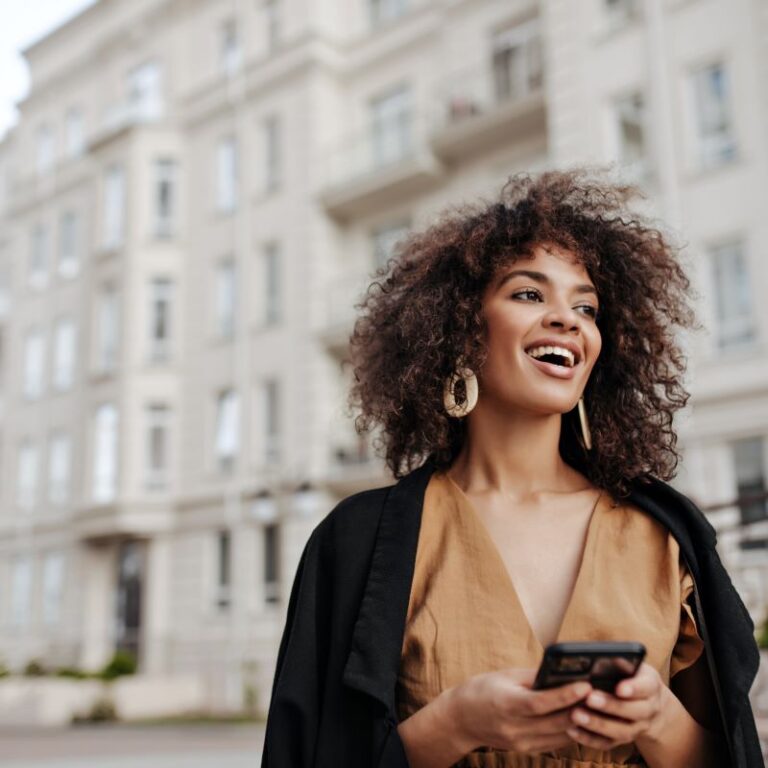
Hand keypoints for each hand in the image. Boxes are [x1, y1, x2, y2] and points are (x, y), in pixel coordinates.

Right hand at [450, 668, 592, 754]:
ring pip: (560, 735)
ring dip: (580, 721)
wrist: (462, 718)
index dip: (565, 695)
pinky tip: (582, 718)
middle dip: (581, 709)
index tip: (585, 685)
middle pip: (555, 722)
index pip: (540, 703)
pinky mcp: (527, 750)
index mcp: (506, 705)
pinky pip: (555, 742)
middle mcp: (514, 728)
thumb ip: (534, 678)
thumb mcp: (505, 677)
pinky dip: (570, 730)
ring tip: (598, 705)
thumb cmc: (484, 689)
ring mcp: (521, 743)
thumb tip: (563, 674)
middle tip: (602, 694)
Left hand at [566, 662, 667, 750]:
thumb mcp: (634, 665)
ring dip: (597, 724)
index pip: (645, 687)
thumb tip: (601, 654)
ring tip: (576, 714)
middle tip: (589, 698)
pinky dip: (589, 738)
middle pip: (633, 711)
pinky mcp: (622, 739)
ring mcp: (636, 728)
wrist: (652, 705)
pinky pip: (607, 743)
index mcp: (650, 687)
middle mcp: (648, 710)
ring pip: (620, 731)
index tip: (619, 688)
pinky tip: (571, 729)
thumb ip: (620, 661)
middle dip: (610, 706)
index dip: (633, 689)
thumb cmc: (634, 677)